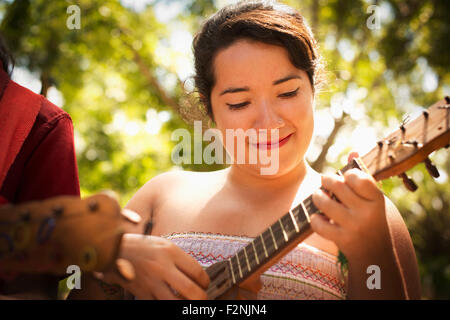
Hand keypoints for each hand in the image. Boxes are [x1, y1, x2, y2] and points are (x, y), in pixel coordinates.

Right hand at [94, 233, 209, 299]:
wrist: (115, 251)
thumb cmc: (143, 247)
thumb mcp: (164, 245)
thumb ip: (180, 259)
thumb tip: (198, 276)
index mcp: (170, 252)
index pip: (197, 272)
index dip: (205, 282)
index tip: (205, 284)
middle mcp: (162, 267)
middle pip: (191, 290)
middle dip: (201, 298)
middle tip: (202, 297)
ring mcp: (151, 282)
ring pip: (176, 302)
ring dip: (186, 306)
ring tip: (188, 302)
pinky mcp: (141, 293)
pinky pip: (159, 304)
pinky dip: (168, 304)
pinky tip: (170, 300)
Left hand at [310, 152, 390, 260]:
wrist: (375, 253)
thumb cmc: (369, 218)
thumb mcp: (371, 199)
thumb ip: (361, 175)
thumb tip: (353, 152)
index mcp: (376, 199)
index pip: (357, 177)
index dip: (346, 174)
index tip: (344, 178)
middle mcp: (367, 212)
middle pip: (337, 186)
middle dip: (326, 181)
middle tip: (324, 182)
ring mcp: (354, 226)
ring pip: (324, 202)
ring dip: (317, 196)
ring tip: (319, 197)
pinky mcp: (342, 239)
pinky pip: (318, 223)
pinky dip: (315, 218)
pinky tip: (319, 218)